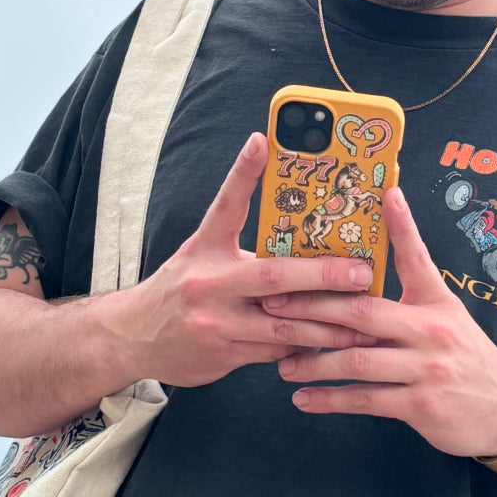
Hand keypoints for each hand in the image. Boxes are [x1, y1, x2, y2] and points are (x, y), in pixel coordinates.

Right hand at [124, 133, 379, 387]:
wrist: (131, 338)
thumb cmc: (180, 288)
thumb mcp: (200, 255)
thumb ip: (241, 246)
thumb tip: (297, 230)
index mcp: (204, 248)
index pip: (226, 204)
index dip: (244, 172)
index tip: (262, 141)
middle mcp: (209, 282)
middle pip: (273, 276)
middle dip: (323, 275)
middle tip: (362, 271)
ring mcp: (216, 322)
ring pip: (283, 324)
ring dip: (328, 324)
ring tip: (365, 319)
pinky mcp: (223, 354)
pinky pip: (275, 352)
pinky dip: (306, 348)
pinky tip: (336, 347)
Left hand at [262, 186, 496, 457]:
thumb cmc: (467, 358)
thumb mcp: (448, 317)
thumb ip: (411, 296)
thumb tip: (367, 271)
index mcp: (437, 302)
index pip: (416, 256)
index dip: (402, 224)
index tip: (386, 191)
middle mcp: (432, 330)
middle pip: (362, 312)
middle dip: (313, 307)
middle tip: (274, 303)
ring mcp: (427, 369)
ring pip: (357, 360)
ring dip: (314, 362)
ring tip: (281, 362)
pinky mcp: (421, 406)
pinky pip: (366, 400)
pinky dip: (331, 399)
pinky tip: (303, 399)